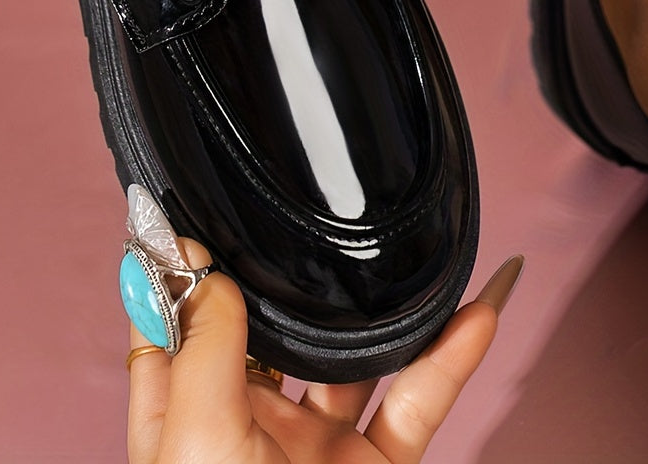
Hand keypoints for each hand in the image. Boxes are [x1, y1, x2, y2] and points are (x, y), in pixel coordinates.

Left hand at [126, 238, 521, 463]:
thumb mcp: (194, 441)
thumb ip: (203, 348)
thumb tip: (197, 262)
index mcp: (185, 421)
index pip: (171, 328)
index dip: (176, 271)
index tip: (189, 208)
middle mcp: (249, 426)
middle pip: (269, 330)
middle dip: (292, 279)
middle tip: (312, 212)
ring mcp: (315, 448)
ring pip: (355, 359)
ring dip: (385, 312)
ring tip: (405, 256)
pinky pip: (419, 402)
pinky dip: (452, 357)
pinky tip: (477, 313)